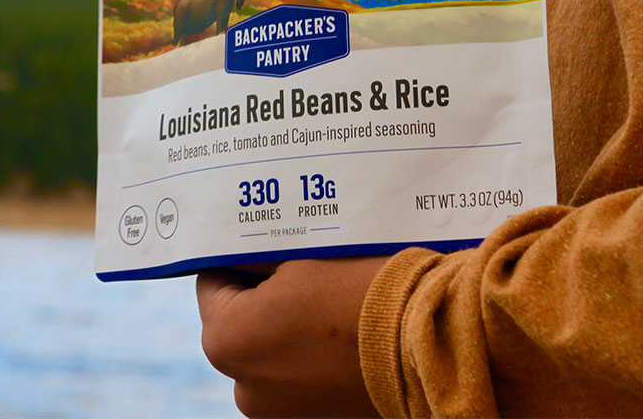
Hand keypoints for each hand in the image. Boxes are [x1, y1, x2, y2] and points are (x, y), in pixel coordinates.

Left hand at [197, 256, 388, 417]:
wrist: (430, 340)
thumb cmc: (360, 289)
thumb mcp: (300, 256)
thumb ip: (258, 254)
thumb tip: (239, 246)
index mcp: (227, 341)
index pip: (212, 282)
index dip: (238, 255)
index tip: (263, 240)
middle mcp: (244, 387)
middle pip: (240, 318)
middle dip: (264, 289)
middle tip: (300, 259)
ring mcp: (280, 410)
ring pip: (269, 343)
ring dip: (288, 318)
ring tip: (327, 290)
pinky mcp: (314, 416)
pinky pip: (298, 369)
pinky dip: (311, 346)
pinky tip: (340, 321)